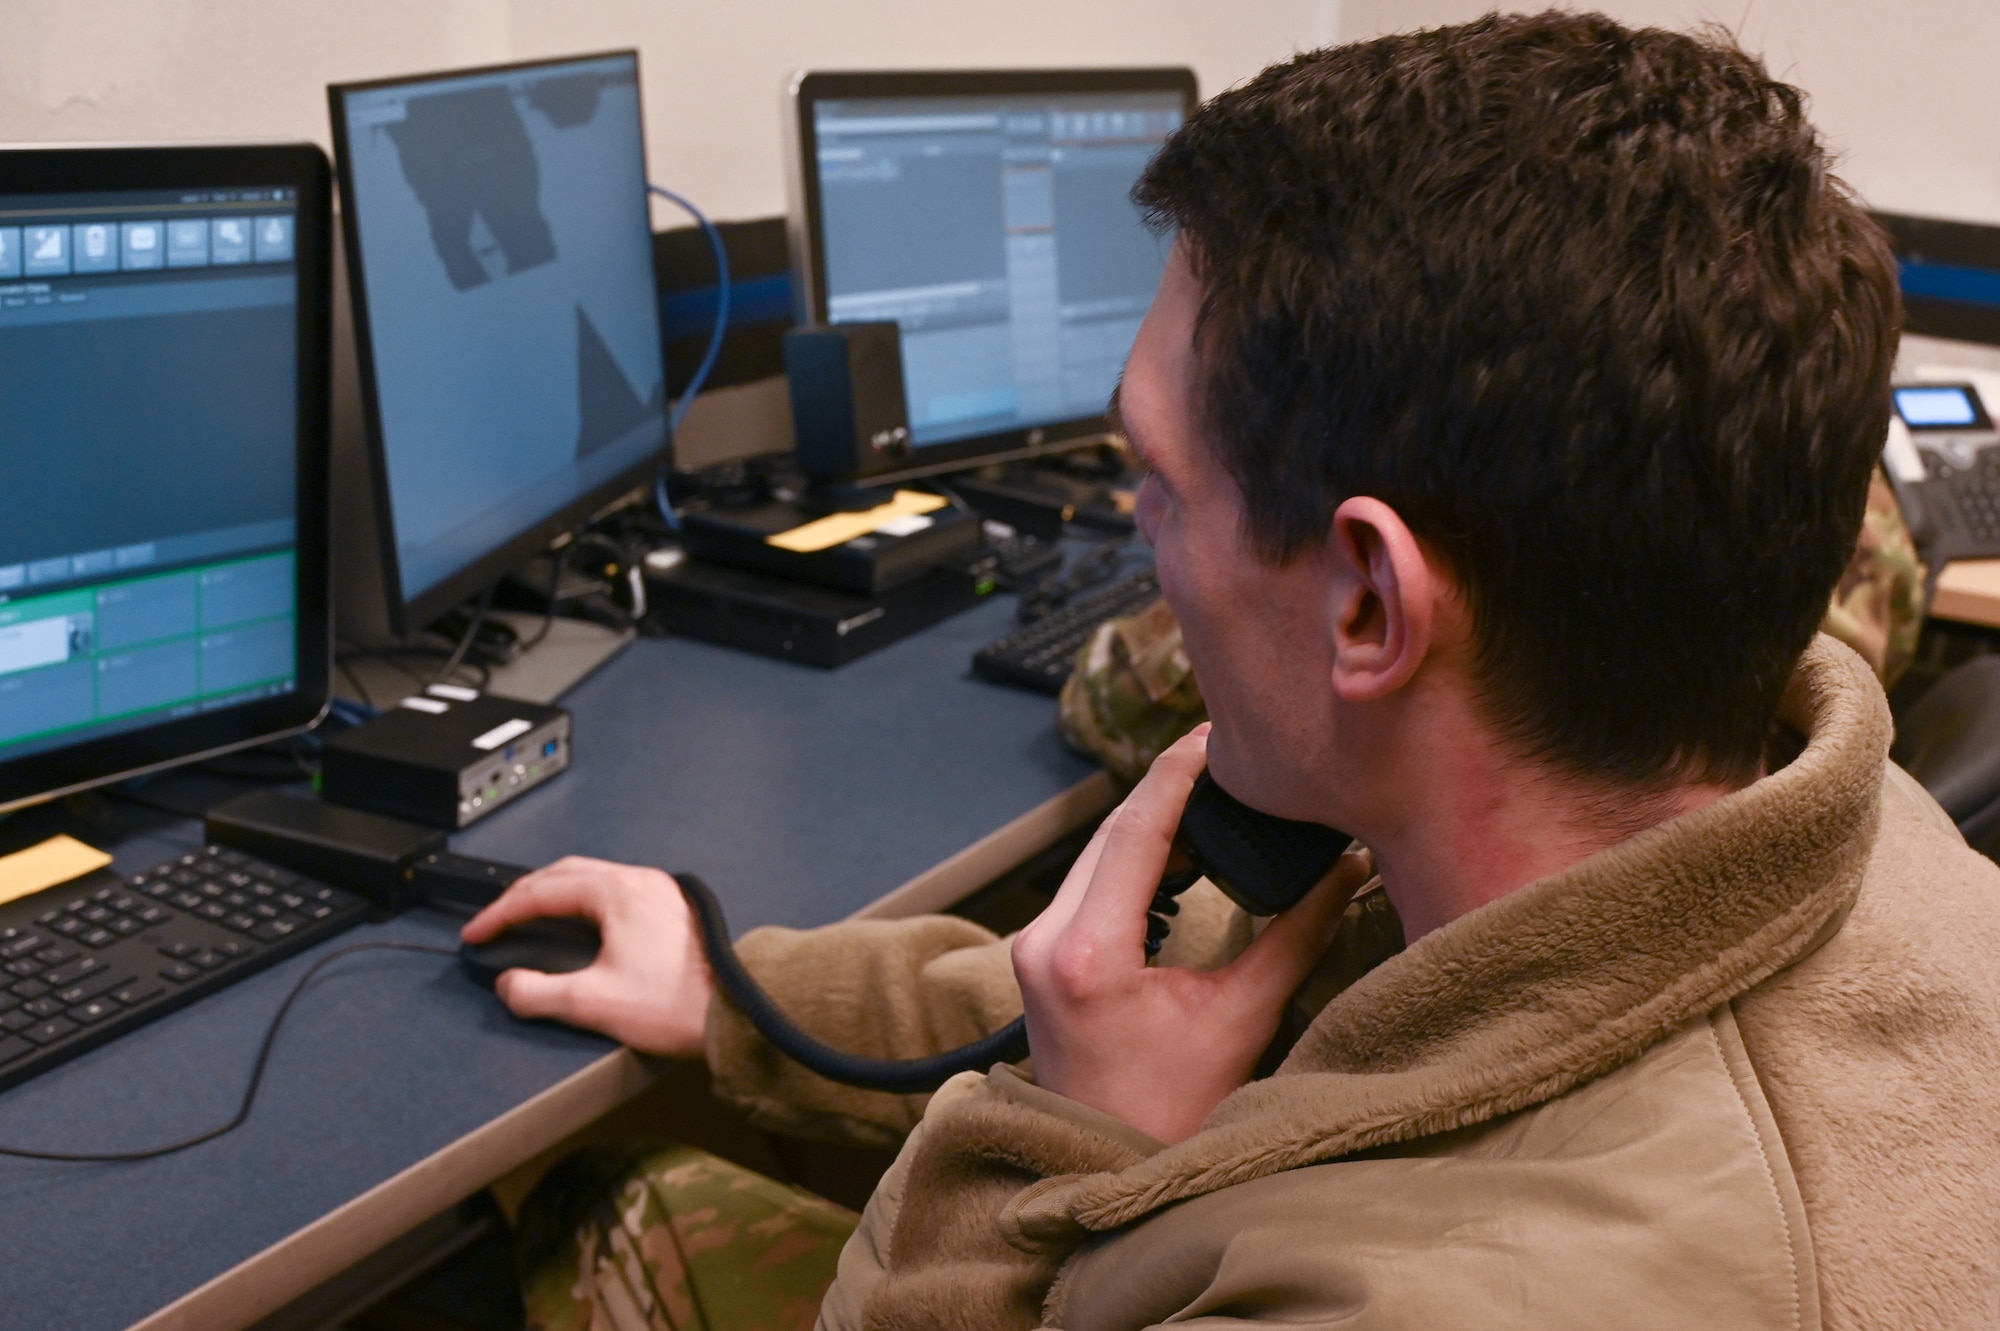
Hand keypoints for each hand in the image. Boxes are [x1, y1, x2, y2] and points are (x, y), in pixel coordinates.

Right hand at [460, 856, 712, 1056]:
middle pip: (564, 874)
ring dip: (554, 893)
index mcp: (616, 893)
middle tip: (497, 920)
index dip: (500, 914)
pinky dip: (583, 901)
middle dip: (523, 895)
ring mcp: (659, 892)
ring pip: (591, 878)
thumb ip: (538, 994)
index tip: (477, 932)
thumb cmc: (679, 1005)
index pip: (540, 892)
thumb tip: (509, 986)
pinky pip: (614, 890)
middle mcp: (639, 882)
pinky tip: (580, 924)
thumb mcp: (593, 1003)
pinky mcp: (671, 909)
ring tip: (530, 917)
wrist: (735, 1012)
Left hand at [1010, 726, 1367, 1142]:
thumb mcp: (1243, 1016)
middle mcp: (1044, 939)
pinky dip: (1131, 853)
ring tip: (1210, 791)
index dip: (1177, 773)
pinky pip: (1087, 879)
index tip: (1214, 734)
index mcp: (1088, 953)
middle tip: (1224, 754)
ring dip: (1150, 819)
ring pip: (1094, 852)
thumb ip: (1296, 934)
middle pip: (1110, 832)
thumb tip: (1348, 868)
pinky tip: (1176, 844)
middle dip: (1167, 788)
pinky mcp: (1038, 953)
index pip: (1134, 830)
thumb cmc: (1173, 1107)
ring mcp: (1032, 944)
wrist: (1107, 1163)